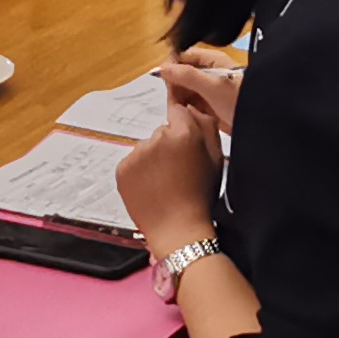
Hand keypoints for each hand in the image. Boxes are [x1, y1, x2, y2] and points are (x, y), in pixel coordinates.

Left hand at [114, 103, 219, 250]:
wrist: (177, 230)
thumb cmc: (200, 196)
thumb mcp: (216, 158)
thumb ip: (206, 126)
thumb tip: (192, 107)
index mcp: (184, 134)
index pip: (179, 112)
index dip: (184, 130)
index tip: (185, 146)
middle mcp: (157, 139)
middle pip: (162, 132)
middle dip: (169, 145)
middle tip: (178, 171)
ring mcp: (137, 154)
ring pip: (146, 148)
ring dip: (153, 160)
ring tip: (165, 183)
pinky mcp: (122, 169)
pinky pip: (132, 163)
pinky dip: (139, 172)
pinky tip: (152, 188)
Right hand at [151, 48, 244, 136]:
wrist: (260, 124)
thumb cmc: (238, 100)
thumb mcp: (212, 86)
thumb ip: (186, 76)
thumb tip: (162, 68)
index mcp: (212, 61)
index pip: (184, 56)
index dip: (172, 65)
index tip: (163, 79)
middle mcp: (210, 74)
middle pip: (183, 75)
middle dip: (175, 86)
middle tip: (172, 100)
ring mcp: (211, 91)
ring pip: (186, 92)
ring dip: (179, 100)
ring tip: (178, 111)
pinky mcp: (211, 108)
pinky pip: (192, 106)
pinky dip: (187, 110)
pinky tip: (185, 117)